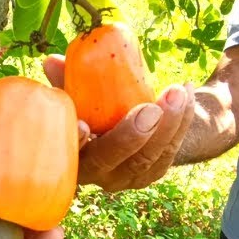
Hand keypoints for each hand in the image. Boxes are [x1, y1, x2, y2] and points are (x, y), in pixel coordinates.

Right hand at [43, 55, 194, 191]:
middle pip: (111, 160)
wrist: (135, 129)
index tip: (84, 124)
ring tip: (177, 91)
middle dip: (130, 136)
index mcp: (73, 156)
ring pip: (147, 156)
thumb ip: (67, 82)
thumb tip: (52, 61)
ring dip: (167, 123)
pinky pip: (170, 150)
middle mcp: (97, 174)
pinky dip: (182, 121)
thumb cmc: (97, 109)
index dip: (77, 143)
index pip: (71, 155)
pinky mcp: (153, 172)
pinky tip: (186, 93)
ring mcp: (126, 177)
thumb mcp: (81, 96)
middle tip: (150, 109)